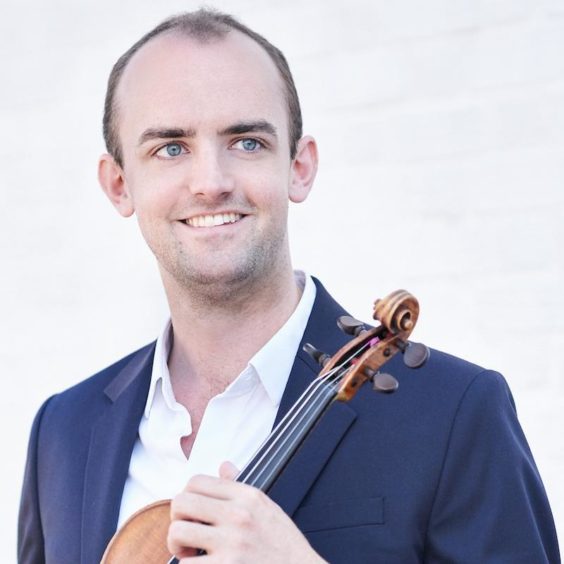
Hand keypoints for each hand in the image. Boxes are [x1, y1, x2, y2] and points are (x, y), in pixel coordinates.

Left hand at [167, 461, 325, 562]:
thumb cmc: (284, 546)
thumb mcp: (268, 508)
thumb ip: (241, 487)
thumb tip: (224, 466)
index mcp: (248, 496)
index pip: (196, 481)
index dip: (187, 496)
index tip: (194, 513)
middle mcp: (239, 515)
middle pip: (181, 501)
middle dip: (178, 519)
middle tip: (189, 535)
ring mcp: (232, 543)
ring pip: (177, 532)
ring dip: (178, 547)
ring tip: (192, 554)